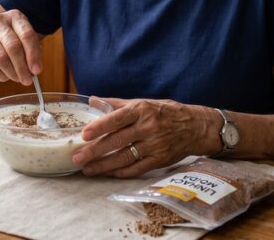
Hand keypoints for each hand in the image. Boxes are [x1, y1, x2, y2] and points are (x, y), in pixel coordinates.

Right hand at [0, 9, 41, 85]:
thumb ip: (33, 51)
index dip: (33, 54)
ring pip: (1, 58)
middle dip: (22, 67)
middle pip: (13, 46)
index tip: (37, 70)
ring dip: (12, 73)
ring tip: (18, 78)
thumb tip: (35, 68)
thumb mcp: (23, 41)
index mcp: (14, 16)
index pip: (27, 35)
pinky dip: (1, 75)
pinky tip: (5, 76)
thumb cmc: (8, 42)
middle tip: (28, 80)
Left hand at [71, 98, 218, 177]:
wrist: (196, 127)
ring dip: (104, 165)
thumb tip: (92, 100)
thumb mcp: (143, 103)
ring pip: (124, 158)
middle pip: (117, 141)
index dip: (99, 127)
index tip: (84, 135)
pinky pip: (137, 168)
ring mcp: (154, 145)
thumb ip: (116, 103)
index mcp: (142, 110)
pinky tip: (108, 173)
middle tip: (78, 157)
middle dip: (95, 151)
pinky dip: (121, 172)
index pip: (116, 118)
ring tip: (87, 169)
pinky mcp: (159, 160)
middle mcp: (147, 127)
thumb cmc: (165, 112)